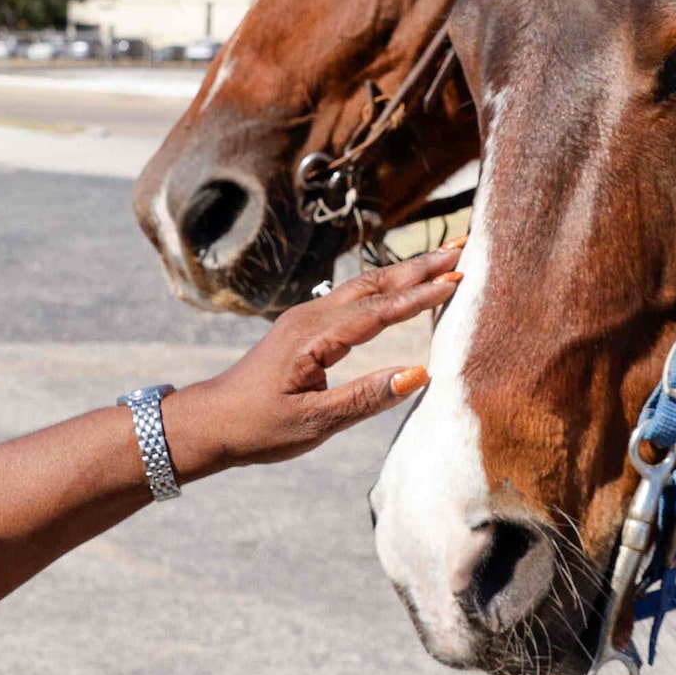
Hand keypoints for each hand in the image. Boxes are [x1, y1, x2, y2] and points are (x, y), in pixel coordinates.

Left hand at [162, 248, 459, 473]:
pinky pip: (355, 298)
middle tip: (465, 247)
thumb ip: (366, 398)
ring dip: (406, 272)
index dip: (420, 296)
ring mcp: (307, 318)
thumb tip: (419, 374)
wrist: (210, 422)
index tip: (457, 279)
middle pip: (376, 285)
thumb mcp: (315, 423)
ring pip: (366, 286)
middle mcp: (311, 317)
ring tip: (445, 258)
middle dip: (421, 266)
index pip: (379, 311)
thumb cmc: (258, 427)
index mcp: (313, 337)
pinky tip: (405, 284)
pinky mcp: (307, 326)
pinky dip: (387, 287)